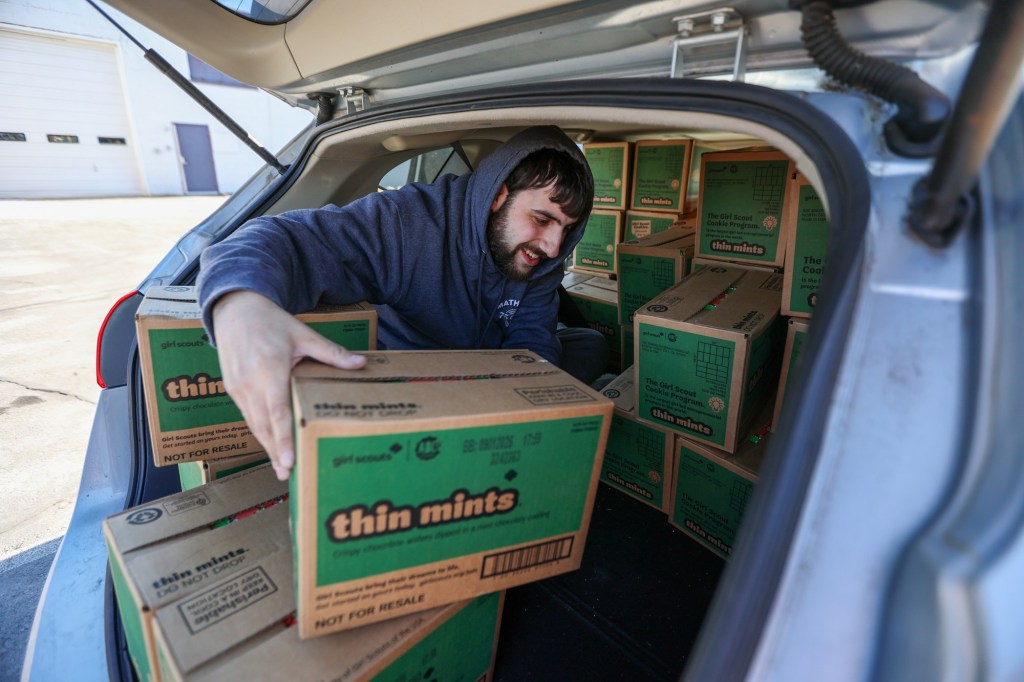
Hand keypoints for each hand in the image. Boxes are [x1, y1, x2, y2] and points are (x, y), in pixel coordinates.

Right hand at [211, 290, 366, 479]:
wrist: (234, 310)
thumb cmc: (270, 321)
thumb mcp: (303, 334)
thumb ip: (331, 353)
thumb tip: (361, 363)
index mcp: (270, 371)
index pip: (277, 412)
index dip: (282, 439)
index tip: (288, 460)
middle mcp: (251, 384)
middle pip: (264, 426)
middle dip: (275, 452)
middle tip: (288, 475)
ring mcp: (238, 388)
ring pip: (254, 424)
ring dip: (267, 446)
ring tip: (281, 467)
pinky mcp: (233, 389)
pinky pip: (248, 415)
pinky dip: (259, 431)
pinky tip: (270, 444)